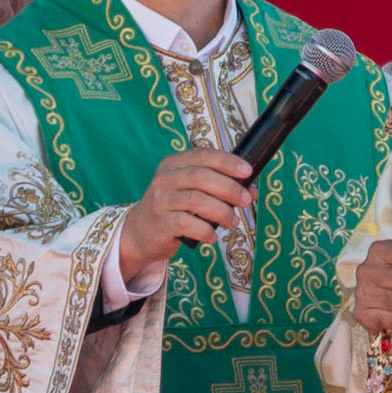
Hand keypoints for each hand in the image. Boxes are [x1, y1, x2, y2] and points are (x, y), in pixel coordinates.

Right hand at [112, 147, 251, 288]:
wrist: (140, 232)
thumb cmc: (173, 209)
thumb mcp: (190, 191)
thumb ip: (218, 187)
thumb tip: (251, 191)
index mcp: (174, 164)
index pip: (203, 156)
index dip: (227, 162)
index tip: (247, 171)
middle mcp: (165, 178)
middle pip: (201, 176)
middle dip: (229, 188)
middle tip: (246, 200)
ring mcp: (160, 200)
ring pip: (196, 200)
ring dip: (221, 211)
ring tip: (232, 222)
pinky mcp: (160, 223)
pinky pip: (187, 224)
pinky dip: (205, 230)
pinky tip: (213, 236)